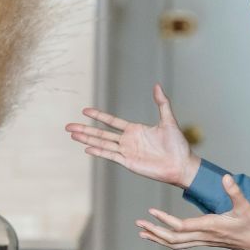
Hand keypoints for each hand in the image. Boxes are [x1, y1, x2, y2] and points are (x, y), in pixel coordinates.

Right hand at [65, 83, 199, 187]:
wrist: (181, 164)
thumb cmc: (177, 144)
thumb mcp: (169, 120)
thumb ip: (162, 103)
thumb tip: (157, 85)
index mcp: (135, 130)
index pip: (111, 121)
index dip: (98, 115)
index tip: (85, 110)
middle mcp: (127, 141)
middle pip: (101, 133)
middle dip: (84, 129)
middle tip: (68, 126)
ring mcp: (126, 152)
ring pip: (101, 143)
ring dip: (86, 139)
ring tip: (72, 135)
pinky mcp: (128, 162)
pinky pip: (110, 156)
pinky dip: (98, 152)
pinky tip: (86, 148)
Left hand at [135, 174, 249, 249]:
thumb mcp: (246, 206)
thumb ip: (234, 192)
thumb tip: (226, 178)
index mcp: (211, 226)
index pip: (182, 226)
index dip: (165, 220)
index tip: (151, 212)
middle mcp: (205, 236)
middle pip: (173, 238)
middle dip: (155, 231)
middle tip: (138, 224)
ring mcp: (204, 241)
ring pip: (176, 244)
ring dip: (158, 238)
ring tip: (142, 233)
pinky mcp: (206, 241)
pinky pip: (183, 244)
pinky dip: (169, 241)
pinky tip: (161, 236)